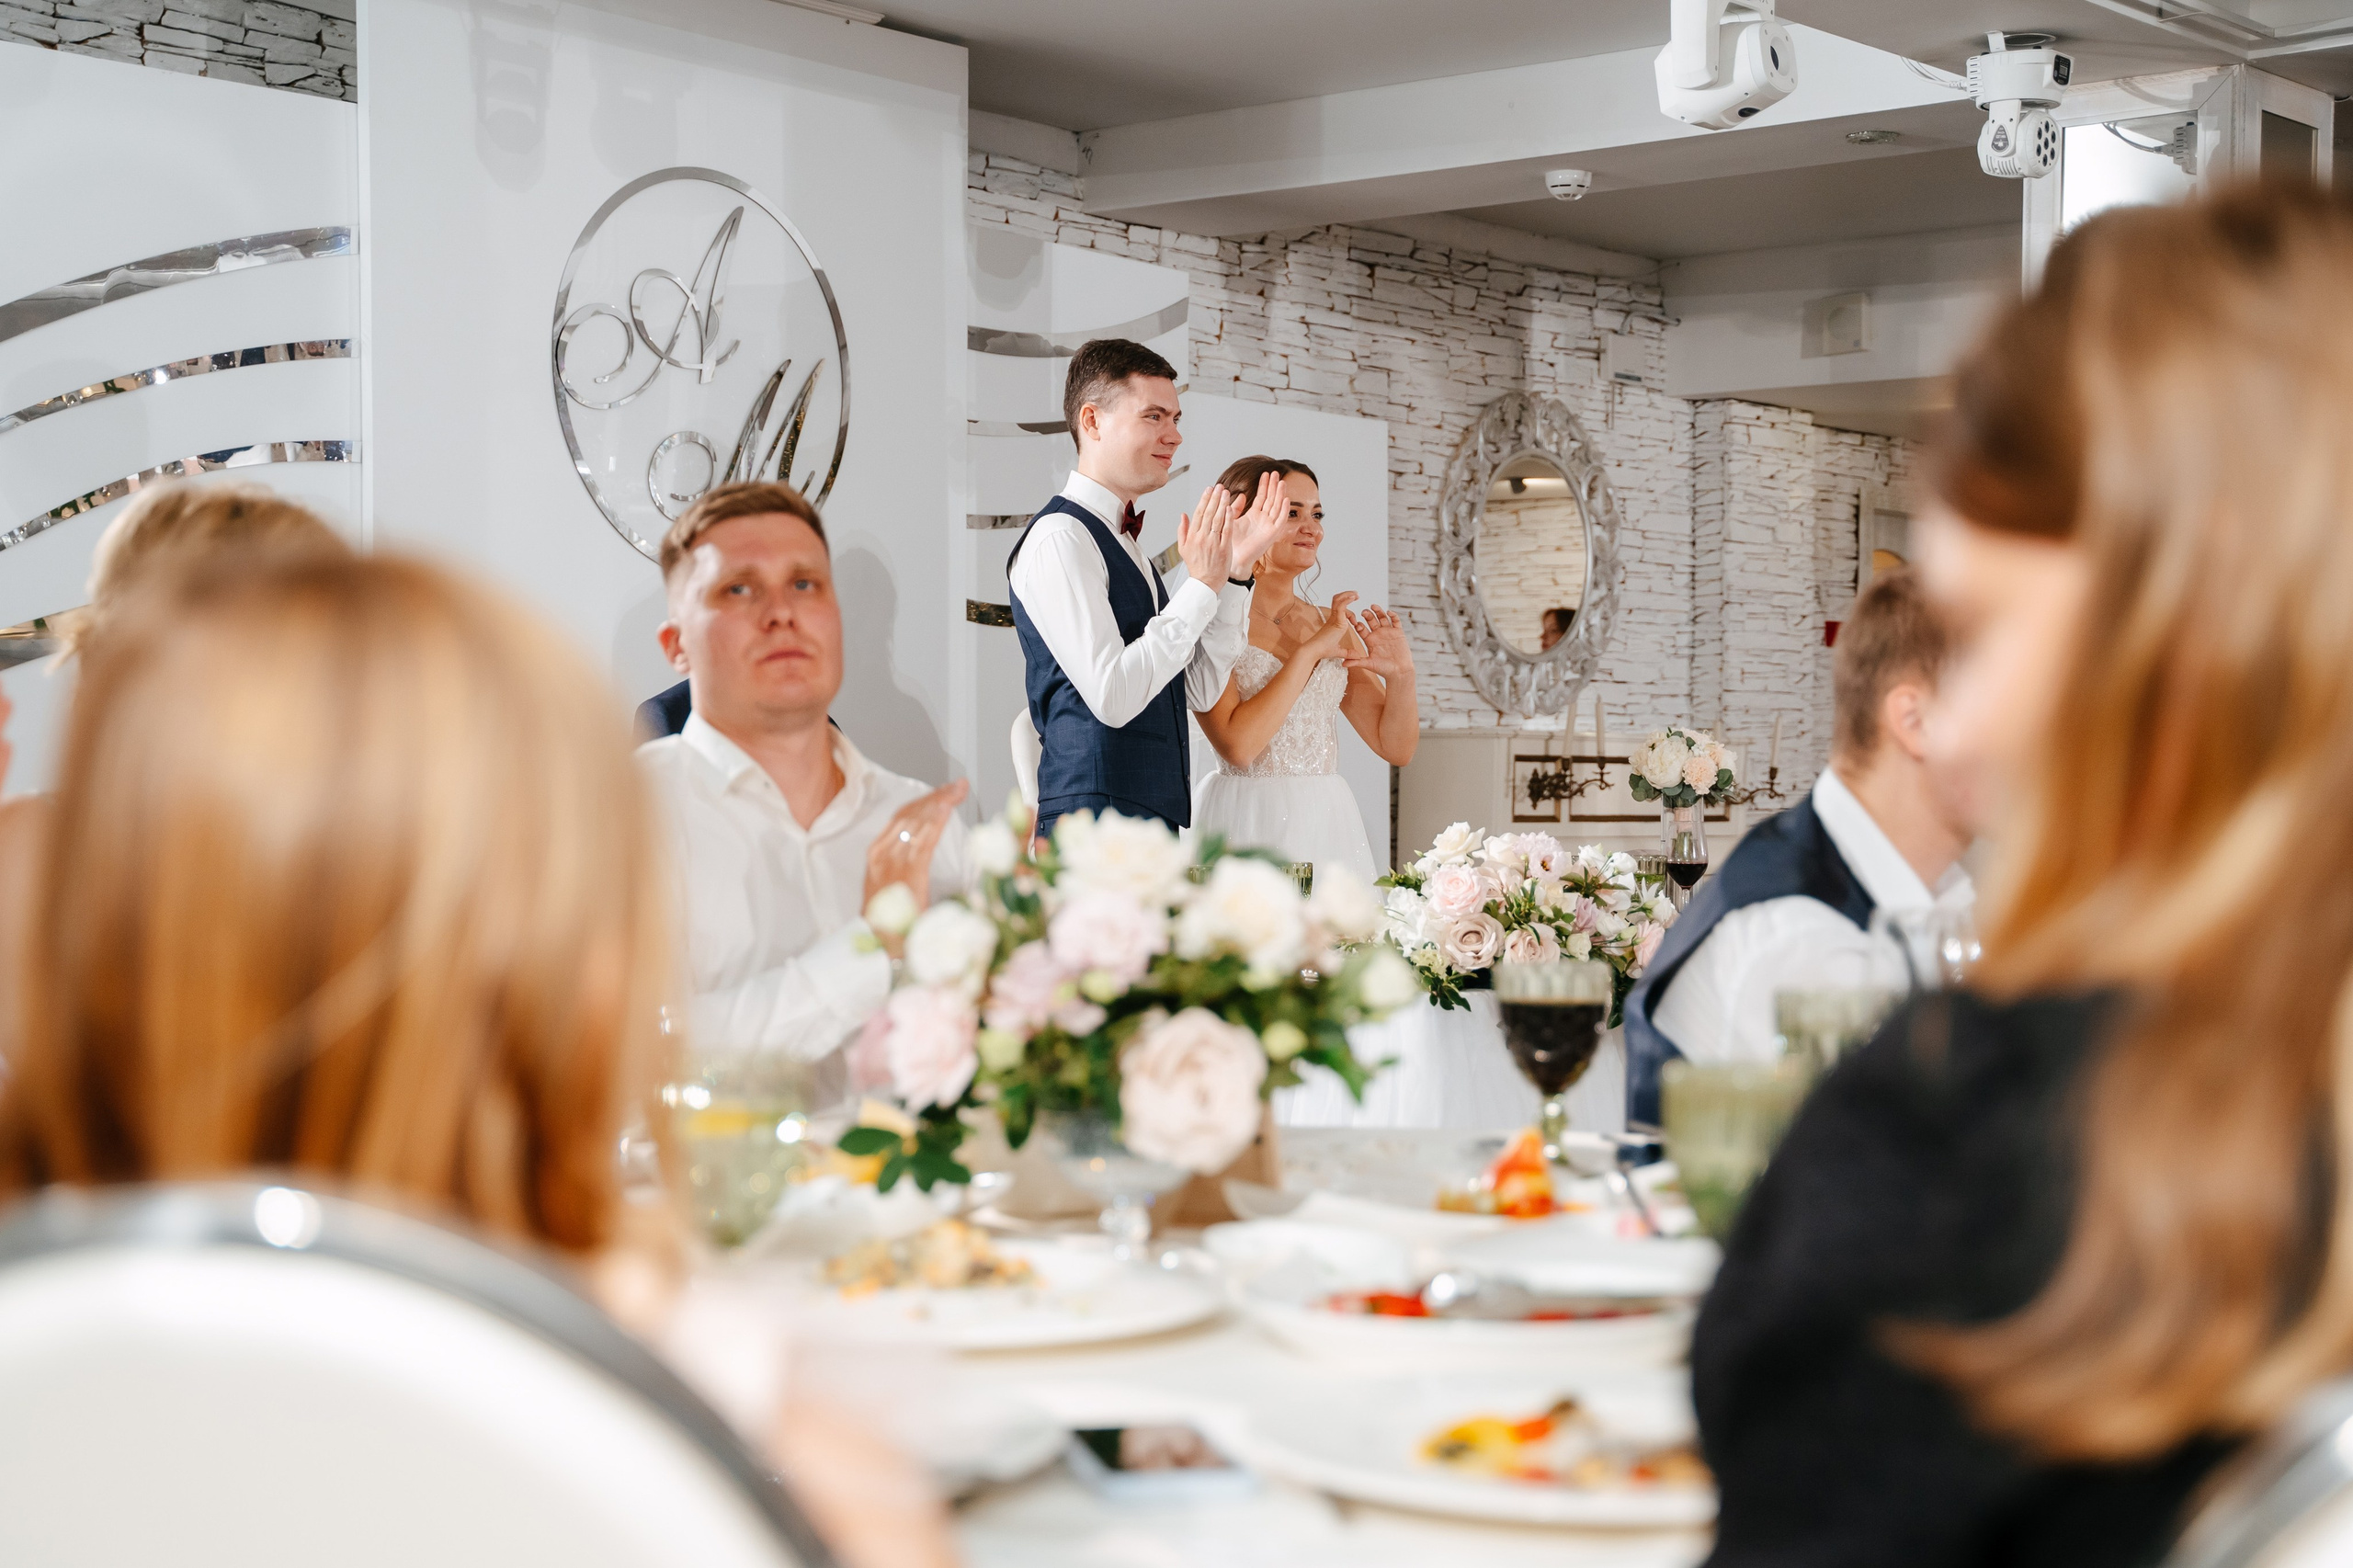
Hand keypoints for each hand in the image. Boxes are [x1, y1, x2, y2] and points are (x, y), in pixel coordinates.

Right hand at [862, 780, 968, 945]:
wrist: (881, 946)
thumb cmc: (891, 921)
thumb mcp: (893, 886)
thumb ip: (907, 864)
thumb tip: (924, 847)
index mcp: (877, 853)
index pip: (902, 816)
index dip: (924, 800)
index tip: (943, 791)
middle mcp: (881, 852)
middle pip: (911, 813)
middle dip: (935, 796)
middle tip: (957, 785)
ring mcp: (892, 862)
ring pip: (918, 822)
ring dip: (940, 802)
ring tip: (958, 791)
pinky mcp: (907, 873)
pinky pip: (925, 841)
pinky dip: (937, 821)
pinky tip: (948, 809)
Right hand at [1177, 483, 1235, 585]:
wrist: (1205, 583)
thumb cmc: (1196, 566)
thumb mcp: (1183, 548)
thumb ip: (1182, 530)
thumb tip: (1183, 515)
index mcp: (1192, 536)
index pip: (1198, 513)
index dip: (1204, 499)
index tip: (1209, 489)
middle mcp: (1202, 537)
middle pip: (1209, 513)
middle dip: (1214, 497)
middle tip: (1219, 486)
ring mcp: (1213, 542)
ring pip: (1218, 519)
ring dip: (1222, 504)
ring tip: (1226, 492)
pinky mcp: (1224, 548)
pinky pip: (1226, 530)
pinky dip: (1228, 519)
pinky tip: (1230, 508)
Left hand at [1225, 469, 1287, 572]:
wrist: (1233, 557)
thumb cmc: (1231, 542)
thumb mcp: (1231, 519)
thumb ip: (1236, 507)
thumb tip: (1241, 495)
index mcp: (1254, 516)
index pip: (1262, 497)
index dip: (1264, 486)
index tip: (1266, 474)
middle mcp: (1263, 520)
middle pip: (1271, 499)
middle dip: (1274, 486)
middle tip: (1276, 473)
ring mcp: (1268, 526)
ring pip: (1277, 507)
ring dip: (1280, 495)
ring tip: (1281, 482)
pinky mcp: (1272, 534)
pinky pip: (1280, 520)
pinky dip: (1283, 510)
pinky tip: (1285, 499)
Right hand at [1297, 592, 1358, 662]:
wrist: (1314, 651)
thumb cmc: (1322, 651)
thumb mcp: (1339, 652)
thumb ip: (1348, 653)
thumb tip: (1357, 655)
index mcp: (1333, 623)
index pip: (1341, 611)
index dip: (1351, 614)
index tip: (1355, 623)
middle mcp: (1332, 619)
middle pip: (1338, 601)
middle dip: (1347, 596)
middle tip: (1356, 595)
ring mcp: (1333, 618)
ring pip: (1339, 600)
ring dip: (1348, 595)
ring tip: (1356, 594)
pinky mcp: (1335, 620)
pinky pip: (1341, 605)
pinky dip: (1347, 600)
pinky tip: (1353, 597)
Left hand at [1344, 604, 1413, 679]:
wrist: (1399, 672)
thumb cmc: (1383, 669)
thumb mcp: (1369, 664)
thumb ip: (1356, 662)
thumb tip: (1343, 664)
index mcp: (1369, 640)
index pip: (1362, 629)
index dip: (1359, 625)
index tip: (1355, 623)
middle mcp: (1378, 634)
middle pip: (1371, 620)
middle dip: (1367, 615)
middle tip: (1363, 612)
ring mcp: (1388, 632)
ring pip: (1382, 618)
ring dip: (1378, 611)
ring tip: (1373, 606)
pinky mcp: (1398, 632)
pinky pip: (1396, 621)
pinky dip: (1393, 616)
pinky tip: (1389, 612)